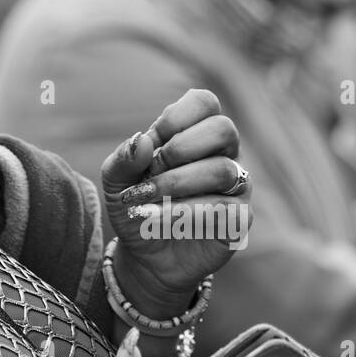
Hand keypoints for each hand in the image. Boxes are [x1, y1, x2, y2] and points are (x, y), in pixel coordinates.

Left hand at [102, 89, 251, 317]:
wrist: (144, 254)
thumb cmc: (135, 206)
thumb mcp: (116, 181)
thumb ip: (124, 158)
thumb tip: (143, 141)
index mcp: (194, 134)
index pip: (204, 102)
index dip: (177, 117)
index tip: (154, 140)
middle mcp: (222, 154)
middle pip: (223, 128)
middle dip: (180, 148)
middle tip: (152, 171)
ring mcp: (236, 186)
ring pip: (223, 170)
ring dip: (176, 184)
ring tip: (146, 200)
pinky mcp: (239, 219)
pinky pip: (226, 208)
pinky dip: (187, 213)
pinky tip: (162, 220)